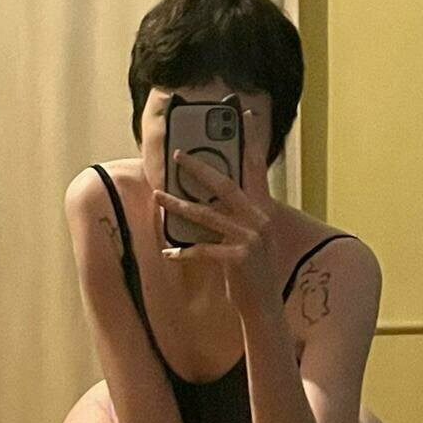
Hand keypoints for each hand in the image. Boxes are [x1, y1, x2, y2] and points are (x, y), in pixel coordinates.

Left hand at [153, 107, 278, 315]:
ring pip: (207, 215)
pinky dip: (183, 251)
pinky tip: (168, 252)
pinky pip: (203, 249)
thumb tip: (205, 202)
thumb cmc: (251, 275)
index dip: (251, 139)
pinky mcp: (238, 258)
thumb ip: (234, 219)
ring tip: (158, 197)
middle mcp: (260, 221)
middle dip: (200, 168)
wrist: (264, 309)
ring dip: (178, 206)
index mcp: (262, 212)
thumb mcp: (248, 241)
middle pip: (226, 185)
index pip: (256, 169)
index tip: (245, 113)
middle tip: (178, 154)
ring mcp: (250, 239)